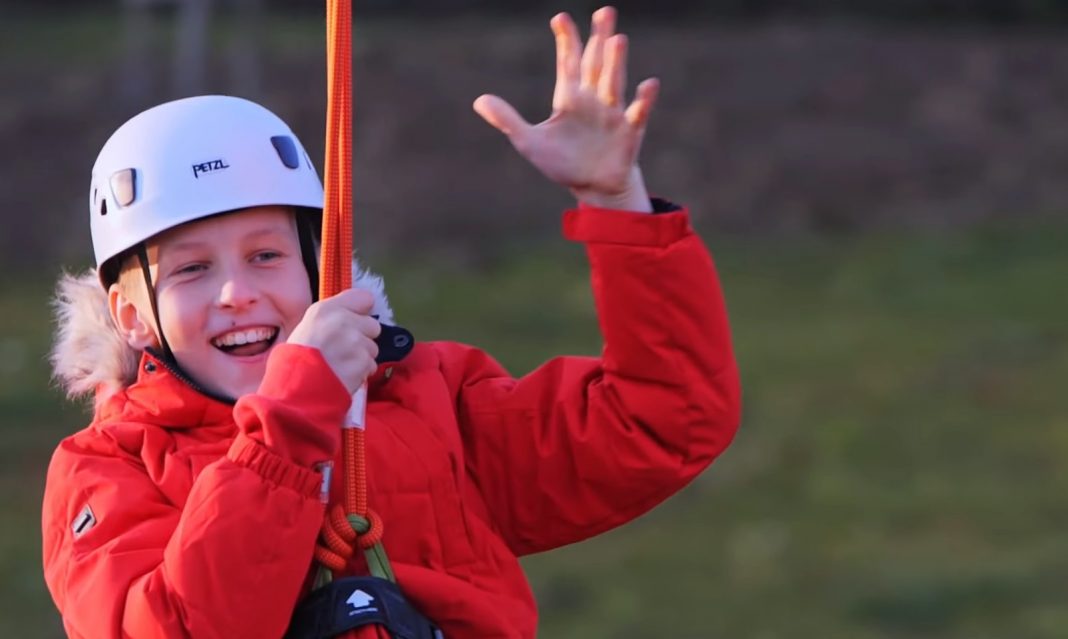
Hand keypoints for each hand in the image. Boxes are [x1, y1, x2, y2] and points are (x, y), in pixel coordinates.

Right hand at [287, 289, 380, 394]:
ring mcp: (356, 342)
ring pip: (372, 347)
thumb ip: (332, 317)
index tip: (355, 320)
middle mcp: (344, 321)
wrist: (295, 390)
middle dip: (363, 337)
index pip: (364, 298)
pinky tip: (345, 376)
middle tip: (345, 349)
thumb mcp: (308, 325)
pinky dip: (362, 372)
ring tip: (341, 365)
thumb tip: (353, 316)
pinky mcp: (363, 363)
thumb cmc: (295, 359)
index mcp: (327, 309)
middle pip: (373, 325)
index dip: (361, 311)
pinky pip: (371, 365)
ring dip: (362, 356)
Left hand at [473, 6, 658, 211]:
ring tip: (617, 39)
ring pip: (613, 82)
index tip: (559, 18)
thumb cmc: (562, 163)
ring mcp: (612, 113)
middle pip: (595, 63)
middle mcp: (593, 99)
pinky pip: (637, 113)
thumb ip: (507, 120)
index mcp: (569, 97)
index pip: (568, 63)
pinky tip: (648, 84)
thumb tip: (479, 100)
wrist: (593, 188)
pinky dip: (643, 100)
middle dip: (598, 38)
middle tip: (605, 11)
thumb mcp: (529, 143)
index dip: (565, 41)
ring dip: (616, 62)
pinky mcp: (629, 132)